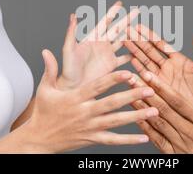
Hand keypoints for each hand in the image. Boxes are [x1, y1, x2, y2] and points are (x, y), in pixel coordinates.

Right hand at [26, 50, 158, 152]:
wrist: (38, 139)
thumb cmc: (43, 112)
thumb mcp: (44, 89)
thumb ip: (50, 69)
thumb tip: (46, 51)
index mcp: (75, 98)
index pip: (97, 87)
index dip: (113, 79)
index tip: (129, 72)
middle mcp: (84, 112)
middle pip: (111, 103)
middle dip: (132, 96)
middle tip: (150, 89)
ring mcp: (89, 127)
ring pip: (116, 121)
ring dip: (136, 116)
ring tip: (154, 111)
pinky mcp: (92, 139)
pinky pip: (113, 140)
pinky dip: (129, 140)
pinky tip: (144, 138)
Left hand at [59, 1, 138, 88]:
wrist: (73, 87)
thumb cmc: (68, 69)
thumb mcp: (68, 49)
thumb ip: (71, 33)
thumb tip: (73, 16)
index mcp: (92, 38)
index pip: (105, 22)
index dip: (112, 12)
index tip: (120, 3)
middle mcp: (101, 44)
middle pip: (117, 29)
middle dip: (127, 20)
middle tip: (137, 11)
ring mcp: (107, 54)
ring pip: (123, 41)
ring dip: (132, 35)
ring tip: (141, 29)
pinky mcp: (111, 65)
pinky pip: (124, 58)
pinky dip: (132, 54)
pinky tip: (140, 51)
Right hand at [124, 25, 192, 114]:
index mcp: (178, 61)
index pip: (160, 45)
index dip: (149, 35)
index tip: (138, 27)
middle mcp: (168, 69)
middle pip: (149, 51)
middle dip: (137, 41)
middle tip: (126, 30)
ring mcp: (162, 79)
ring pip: (144, 62)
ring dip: (134, 52)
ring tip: (124, 42)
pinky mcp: (158, 91)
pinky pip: (145, 79)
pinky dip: (136, 70)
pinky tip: (129, 61)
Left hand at [131, 72, 192, 153]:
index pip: (180, 103)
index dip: (163, 89)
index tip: (150, 76)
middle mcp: (192, 134)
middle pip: (164, 110)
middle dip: (147, 93)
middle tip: (133, 80)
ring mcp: (183, 146)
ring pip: (158, 124)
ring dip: (143, 109)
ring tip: (130, 95)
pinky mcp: (178, 155)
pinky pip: (159, 141)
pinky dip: (147, 129)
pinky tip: (137, 119)